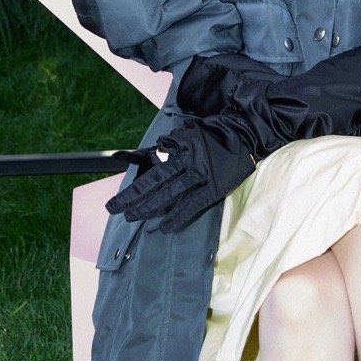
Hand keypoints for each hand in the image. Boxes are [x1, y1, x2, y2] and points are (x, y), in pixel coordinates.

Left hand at [105, 114, 256, 231]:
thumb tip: (159, 148)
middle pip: (155, 183)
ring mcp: (202, 175)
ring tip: (133, 218)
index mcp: (181, 149)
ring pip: (171, 193)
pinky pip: (194, 204)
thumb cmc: (216, 134)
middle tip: (114, 210)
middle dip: (133, 198)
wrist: (246, 133)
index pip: (152, 173)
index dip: (133, 188)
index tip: (117, 201)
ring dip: (150, 207)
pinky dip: (179, 216)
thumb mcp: (191, 132)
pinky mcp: (215, 187)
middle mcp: (188, 162)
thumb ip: (174, 142)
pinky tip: (165, 228)